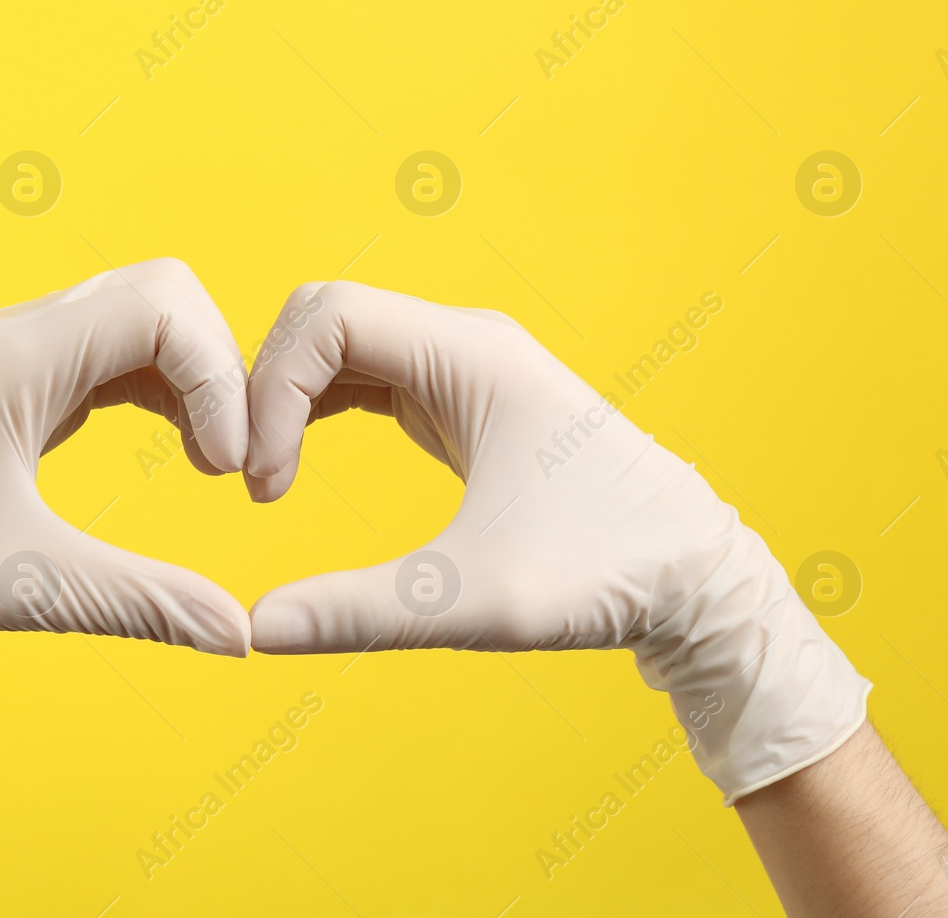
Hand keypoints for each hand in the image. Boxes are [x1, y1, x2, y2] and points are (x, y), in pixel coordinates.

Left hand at [0, 260, 252, 825]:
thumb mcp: (21, 584)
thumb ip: (139, 602)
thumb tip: (239, 635)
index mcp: (18, 355)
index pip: (165, 307)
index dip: (220, 379)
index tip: (228, 470)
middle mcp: (18, 338)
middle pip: (162, 296)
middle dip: (217, 367)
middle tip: (229, 460)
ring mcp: (13, 359)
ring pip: (138, 323)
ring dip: (191, 380)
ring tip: (209, 463)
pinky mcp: (11, 392)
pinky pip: (109, 358)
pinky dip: (160, 392)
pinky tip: (173, 451)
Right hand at [243, 281, 870, 801]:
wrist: (692, 575)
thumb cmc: (605, 574)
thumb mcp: (478, 599)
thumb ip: (362, 612)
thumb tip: (257, 631)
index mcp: (473, 354)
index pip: (329, 316)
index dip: (272, 387)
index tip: (265, 482)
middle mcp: (464, 342)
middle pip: (324, 317)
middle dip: (268, 386)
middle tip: (254, 480)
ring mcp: (462, 367)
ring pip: (338, 344)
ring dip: (287, 399)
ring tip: (268, 482)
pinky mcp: (460, 400)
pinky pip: (363, 377)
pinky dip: (315, 410)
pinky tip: (296, 467)